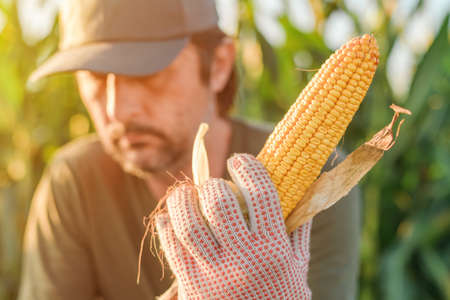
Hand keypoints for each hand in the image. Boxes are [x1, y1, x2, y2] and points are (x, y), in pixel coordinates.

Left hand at [156, 154, 311, 298]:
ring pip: (187, 222)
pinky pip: (170, 245)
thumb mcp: (298, 269)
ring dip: (183, 199)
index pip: (261, 193)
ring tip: (188, 195)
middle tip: (214, 185)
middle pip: (218, 203)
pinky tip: (173, 219)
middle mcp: (243, 261)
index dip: (248, 167)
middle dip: (213, 184)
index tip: (240, 160)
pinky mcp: (190, 288)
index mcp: (275, 251)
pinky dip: (167, 224)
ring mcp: (213, 276)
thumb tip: (305, 188)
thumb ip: (298, 229)